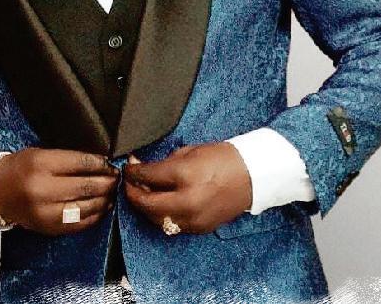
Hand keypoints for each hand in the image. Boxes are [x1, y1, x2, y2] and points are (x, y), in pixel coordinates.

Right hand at [0, 148, 119, 235]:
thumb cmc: (21, 168)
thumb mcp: (41, 153)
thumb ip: (68, 158)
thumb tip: (100, 161)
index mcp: (41, 165)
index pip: (81, 163)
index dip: (101, 163)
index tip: (111, 163)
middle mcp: (44, 190)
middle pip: (87, 186)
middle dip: (107, 181)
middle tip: (117, 177)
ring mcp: (46, 212)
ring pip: (87, 206)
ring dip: (105, 198)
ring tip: (112, 191)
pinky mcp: (49, 228)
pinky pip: (80, 223)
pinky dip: (95, 215)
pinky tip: (102, 206)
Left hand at [123, 142, 251, 233]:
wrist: (252, 176)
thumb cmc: (222, 158)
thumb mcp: (190, 152)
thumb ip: (165, 162)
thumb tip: (144, 167)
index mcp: (184, 176)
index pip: (148, 176)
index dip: (132, 171)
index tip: (128, 167)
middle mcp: (187, 201)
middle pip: (146, 203)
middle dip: (132, 192)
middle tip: (128, 182)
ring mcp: (193, 219)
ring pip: (155, 219)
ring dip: (144, 206)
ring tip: (140, 193)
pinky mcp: (198, 228)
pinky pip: (171, 225)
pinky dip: (160, 215)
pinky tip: (158, 203)